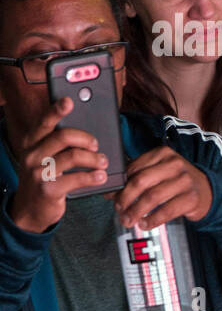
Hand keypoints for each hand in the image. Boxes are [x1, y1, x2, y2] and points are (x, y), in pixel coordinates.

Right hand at [7, 96, 109, 232]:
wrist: (30, 210)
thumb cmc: (44, 178)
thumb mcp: (44, 158)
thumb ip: (57, 143)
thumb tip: (86, 132)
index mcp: (31, 143)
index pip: (44, 122)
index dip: (56, 111)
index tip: (69, 101)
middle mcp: (32, 155)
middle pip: (63, 136)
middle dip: (86, 138)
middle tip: (97, 146)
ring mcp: (38, 172)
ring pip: (73, 156)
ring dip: (94, 159)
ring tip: (103, 162)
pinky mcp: (48, 189)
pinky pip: (76, 178)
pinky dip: (93, 177)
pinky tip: (101, 176)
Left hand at [113, 146, 212, 228]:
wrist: (208, 191)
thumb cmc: (178, 182)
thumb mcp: (161, 172)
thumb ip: (139, 177)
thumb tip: (112, 192)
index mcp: (163, 154)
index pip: (134, 168)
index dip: (120, 185)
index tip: (112, 197)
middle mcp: (175, 164)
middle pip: (141, 182)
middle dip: (125, 198)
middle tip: (119, 209)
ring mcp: (185, 181)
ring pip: (152, 197)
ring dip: (136, 212)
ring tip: (128, 220)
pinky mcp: (191, 198)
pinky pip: (166, 211)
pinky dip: (152, 220)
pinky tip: (144, 224)